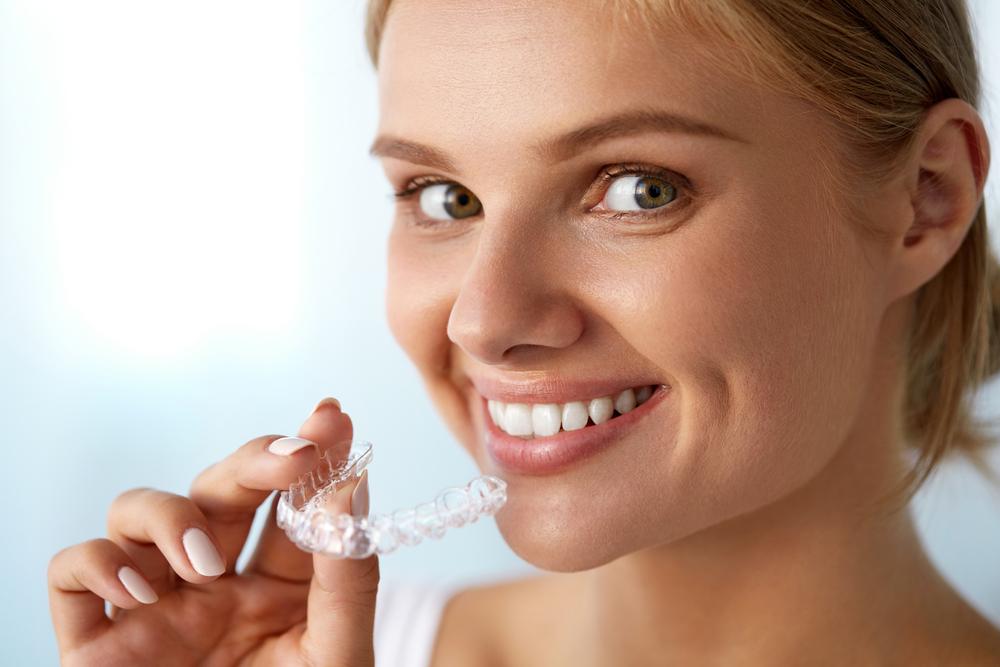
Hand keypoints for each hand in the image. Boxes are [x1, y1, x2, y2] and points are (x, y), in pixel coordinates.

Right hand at [47, 399, 378, 665]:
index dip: (312, 451)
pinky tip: (141, 589)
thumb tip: (353, 475)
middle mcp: (214, 583)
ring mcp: (153, 607)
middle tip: (293, 456)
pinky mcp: (97, 642)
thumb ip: (347, 569)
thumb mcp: (338, 649)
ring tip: (206, 565)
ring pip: (137, 507)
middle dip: (254, 460)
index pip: (291, 500)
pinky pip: (72, 570)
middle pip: (219, 486)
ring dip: (173, 516)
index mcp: (278, 584)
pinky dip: (98, 562)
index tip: (332, 413)